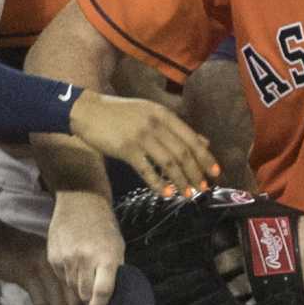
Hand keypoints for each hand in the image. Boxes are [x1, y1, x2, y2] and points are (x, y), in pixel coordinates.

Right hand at [0, 218, 76, 304]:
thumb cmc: (14, 250)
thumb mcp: (40, 257)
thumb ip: (53, 272)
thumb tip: (66, 294)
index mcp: (63, 259)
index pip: (81, 285)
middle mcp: (58, 263)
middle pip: (74, 295)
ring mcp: (43, 268)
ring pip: (58, 301)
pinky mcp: (28, 275)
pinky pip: (40, 301)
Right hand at [47, 189, 124, 304]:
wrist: (80, 199)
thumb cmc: (104, 226)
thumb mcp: (116, 247)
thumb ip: (114, 272)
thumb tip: (111, 298)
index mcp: (106, 257)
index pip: (102, 291)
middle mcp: (85, 259)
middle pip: (84, 294)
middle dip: (88, 302)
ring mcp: (66, 258)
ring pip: (71, 288)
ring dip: (76, 292)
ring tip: (81, 290)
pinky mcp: (53, 256)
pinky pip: (60, 278)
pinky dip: (66, 279)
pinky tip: (72, 270)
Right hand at [69, 92, 219, 192]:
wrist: (88, 110)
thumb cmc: (120, 114)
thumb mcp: (151, 114)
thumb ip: (176, 128)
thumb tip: (203, 142)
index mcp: (163, 114)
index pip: (191, 138)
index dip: (205, 157)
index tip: (215, 172)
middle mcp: (155, 124)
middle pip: (182, 152)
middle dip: (196, 173)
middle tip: (203, 188)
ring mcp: (140, 136)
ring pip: (168, 162)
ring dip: (181, 180)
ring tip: (188, 194)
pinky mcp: (126, 149)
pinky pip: (147, 170)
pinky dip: (159, 184)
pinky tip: (167, 194)